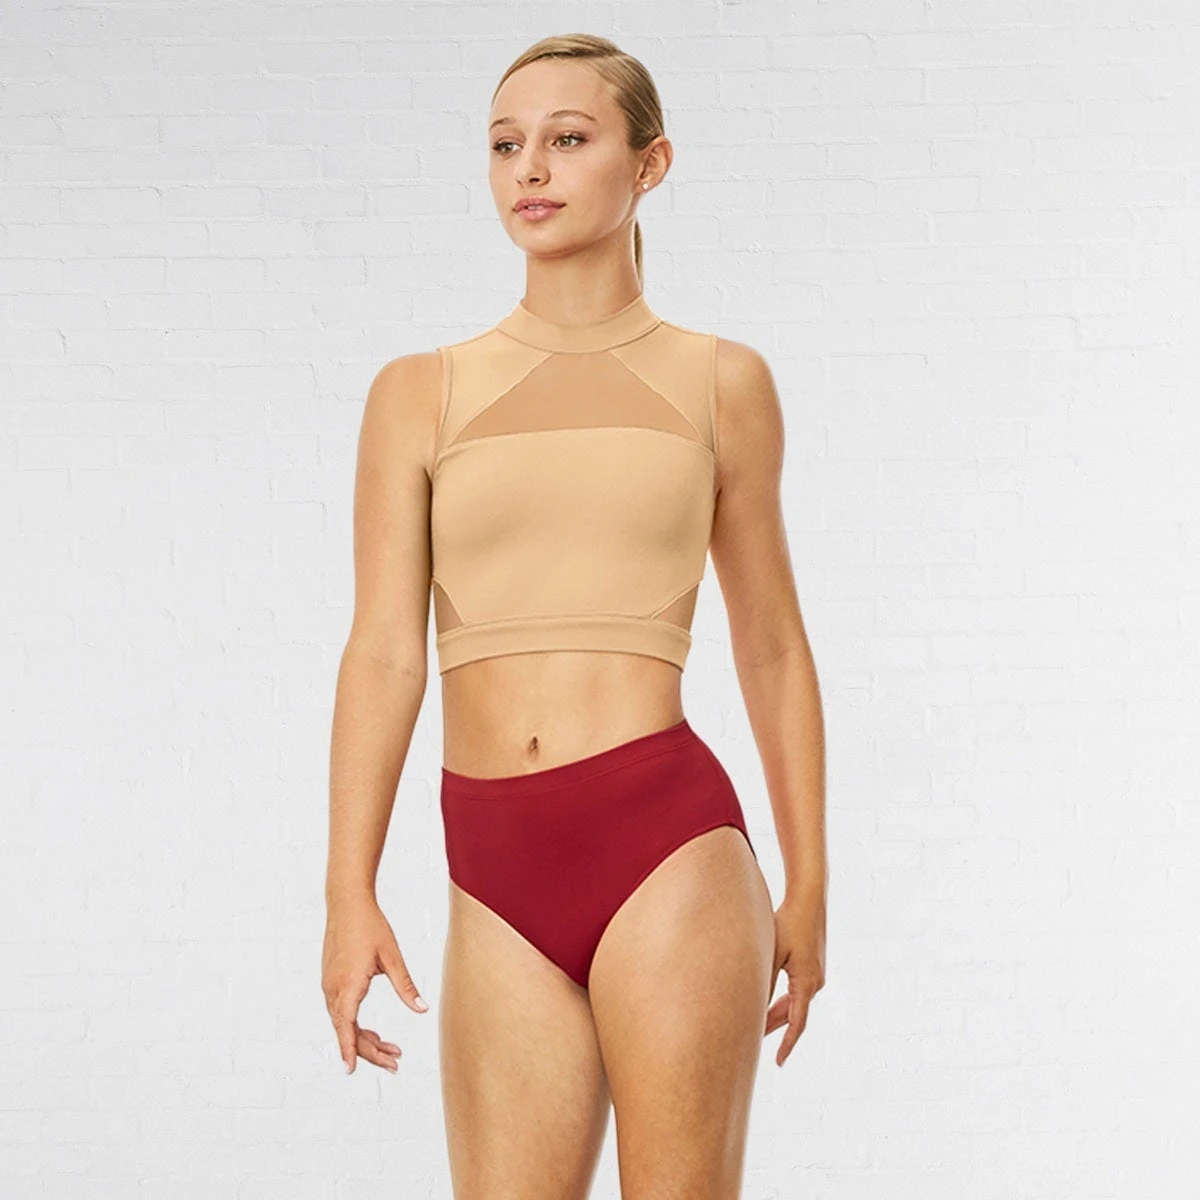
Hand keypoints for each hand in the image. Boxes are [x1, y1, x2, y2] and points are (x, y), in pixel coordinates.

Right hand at [321, 895, 429, 1073]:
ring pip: (344, 1022)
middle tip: (395, 1062)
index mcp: (348, 984)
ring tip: (391, 1049)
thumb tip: (422, 1009)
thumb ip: (406, 986)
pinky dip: (356, 1025)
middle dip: (370, 1050)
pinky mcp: (331, 980)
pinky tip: (371, 1031)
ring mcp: (329, 985)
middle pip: (347, 1030)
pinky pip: (341, 1010)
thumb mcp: (392, 957)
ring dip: (365, 1039)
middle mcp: (333, 988)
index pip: (346, 1026)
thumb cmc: (370, 926)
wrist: (347, 903)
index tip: (351, 1071)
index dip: (349, 1050)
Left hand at [765, 889, 825, 1066]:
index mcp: (806, 982)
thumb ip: (764, 979)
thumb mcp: (772, 952)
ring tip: (756, 1026)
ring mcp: (816, 973)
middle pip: (794, 1014)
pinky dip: (783, 999)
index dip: (787, 1044)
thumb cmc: (788, 922)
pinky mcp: (812, 965)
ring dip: (778, 1014)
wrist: (809, 899)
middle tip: (754, 1044)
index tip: (779, 1062)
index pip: (797, 1023)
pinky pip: (797, 990)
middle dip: (775, 1029)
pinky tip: (769, 1001)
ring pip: (795, 1002)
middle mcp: (815, 981)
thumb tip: (751, 1003)